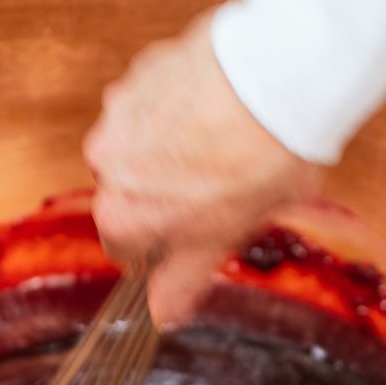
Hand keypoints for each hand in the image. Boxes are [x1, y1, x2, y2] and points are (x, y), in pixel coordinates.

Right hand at [84, 15, 316, 326]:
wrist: (279, 80)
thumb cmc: (260, 161)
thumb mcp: (226, 237)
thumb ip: (184, 279)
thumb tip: (164, 314)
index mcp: (122, 215)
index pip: (126, 247)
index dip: (165, 242)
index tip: (193, 233)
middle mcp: (106, 162)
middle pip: (129, 190)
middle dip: (164, 190)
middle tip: (217, 184)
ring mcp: (120, 111)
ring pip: (138, 142)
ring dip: (168, 145)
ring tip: (223, 141)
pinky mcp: (141, 71)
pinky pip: (152, 100)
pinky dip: (176, 106)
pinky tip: (218, 107)